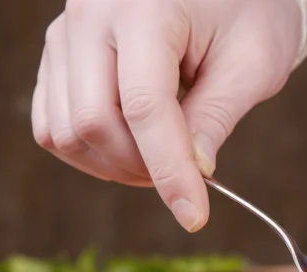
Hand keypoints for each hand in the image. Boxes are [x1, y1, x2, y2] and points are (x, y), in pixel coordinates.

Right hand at [32, 0, 306, 230]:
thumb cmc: (250, 16)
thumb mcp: (251, 67)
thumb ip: (216, 119)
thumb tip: (194, 175)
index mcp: (145, 8)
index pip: (144, 106)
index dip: (170, 171)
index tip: (195, 217)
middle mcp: (91, 14)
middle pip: (93, 122)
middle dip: (142, 168)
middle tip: (189, 178)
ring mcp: (66, 33)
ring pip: (66, 130)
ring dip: (115, 165)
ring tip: (165, 158)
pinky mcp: (60, 54)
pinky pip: (54, 123)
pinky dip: (92, 152)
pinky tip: (136, 147)